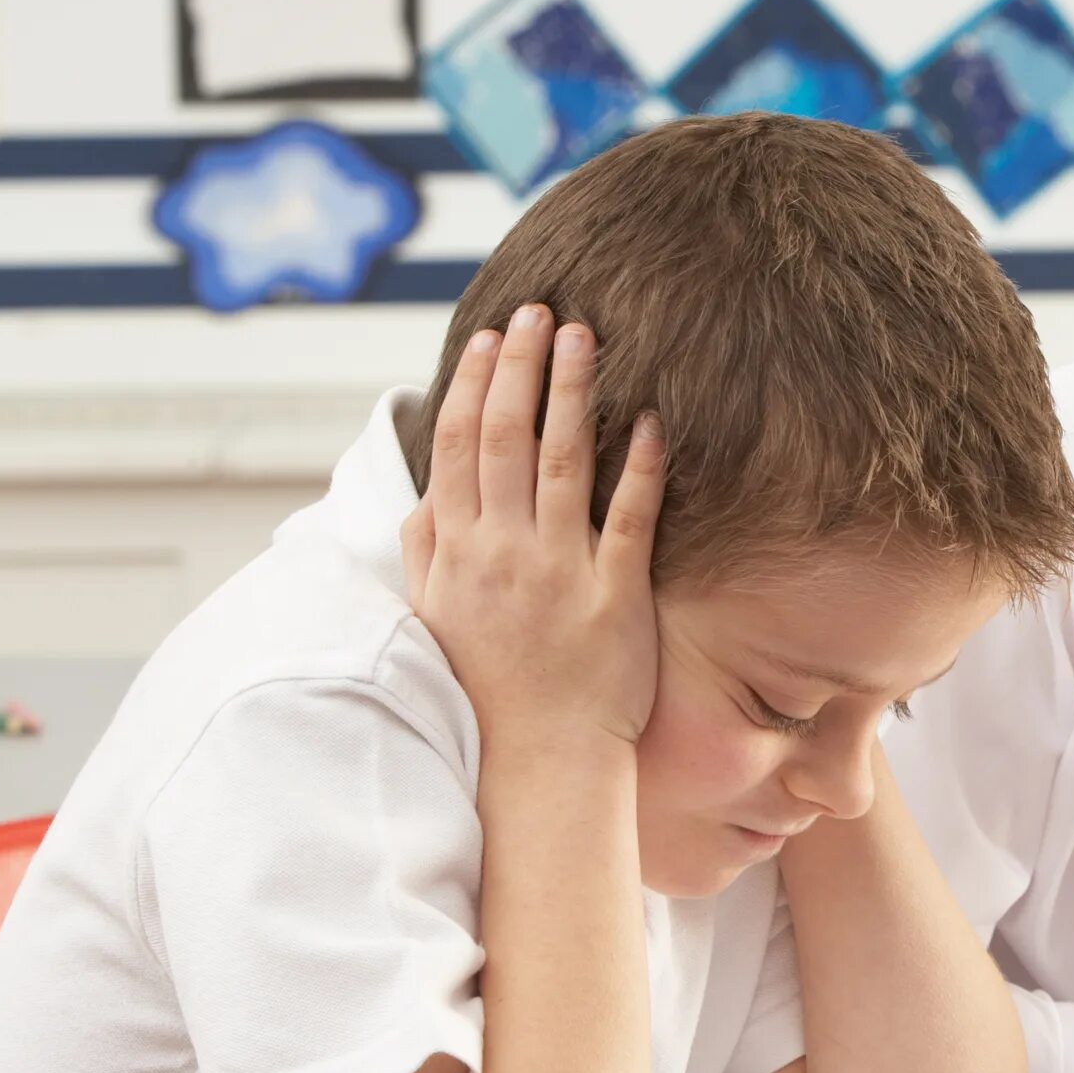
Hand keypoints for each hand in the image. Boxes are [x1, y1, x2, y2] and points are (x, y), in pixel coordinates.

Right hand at [402, 305, 664, 753]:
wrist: (537, 761)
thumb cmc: (486, 690)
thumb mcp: (433, 619)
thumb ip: (426, 552)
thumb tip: (422, 496)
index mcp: (458, 551)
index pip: (460, 447)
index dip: (474, 385)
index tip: (488, 338)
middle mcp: (505, 551)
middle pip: (509, 437)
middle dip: (522, 367)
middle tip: (539, 311)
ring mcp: (560, 570)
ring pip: (565, 461)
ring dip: (573, 392)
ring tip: (584, 337)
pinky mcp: (616, 594)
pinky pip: (630, 518)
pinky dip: (639, 467)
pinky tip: (651, 421)